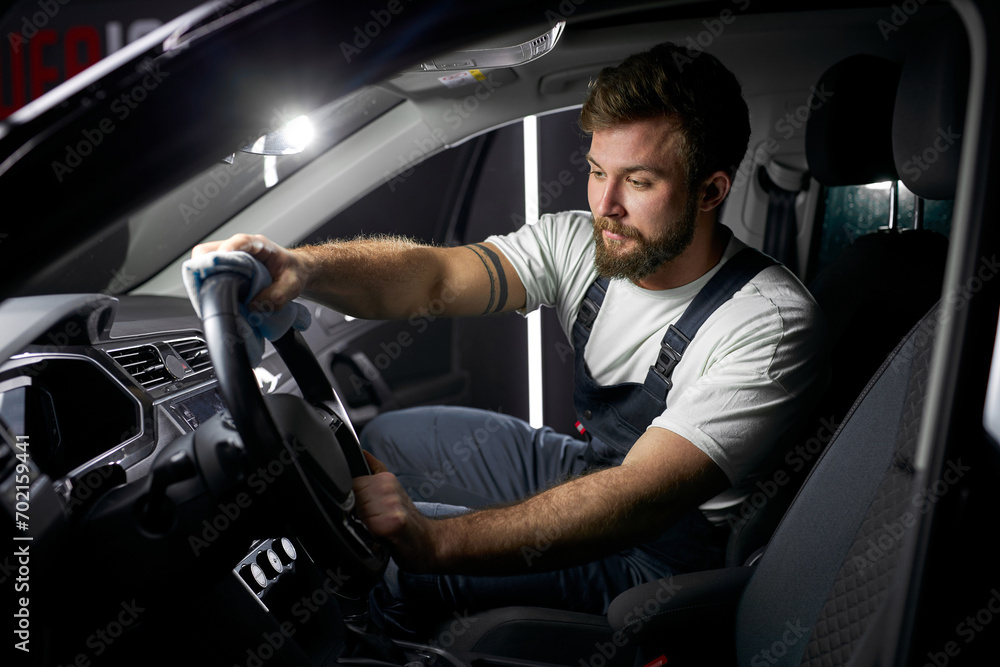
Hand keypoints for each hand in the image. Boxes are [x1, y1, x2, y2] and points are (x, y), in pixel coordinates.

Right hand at [191, 233, 311, 309]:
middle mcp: (240, 248)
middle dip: (204, 267)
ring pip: (205, 262)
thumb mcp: (293, 286)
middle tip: (207, 288)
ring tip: (210, 295)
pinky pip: (208, 272)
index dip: (228, 250)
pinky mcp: (226, 269)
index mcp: (259, 245)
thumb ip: (277, 296)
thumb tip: (253, 306)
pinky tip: (214, 296)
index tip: (220, 261)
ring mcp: (230, 258)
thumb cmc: (294, 272)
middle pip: (210, 250)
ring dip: (204, 278)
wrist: (296, 272)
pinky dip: (207, 284)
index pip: (240, 242)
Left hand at [353, 451, 438, 572]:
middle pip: (351, 498)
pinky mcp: (393, 523)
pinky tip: (380, 534)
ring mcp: (391, 504)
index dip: (353, 499)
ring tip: (377, 526)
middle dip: (356, 512)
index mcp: (385, 479)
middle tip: (373, 520)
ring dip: (362, 523)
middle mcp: (388, 488)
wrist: (427, 540)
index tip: (367, 509)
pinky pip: (367, 526)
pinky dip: (370, 533)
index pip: (351, 483)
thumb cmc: (405, 518)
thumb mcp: (392, 489)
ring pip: (357, 512)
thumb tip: (362, 452)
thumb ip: (375, 470)